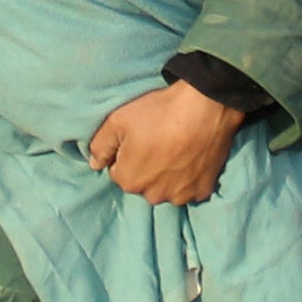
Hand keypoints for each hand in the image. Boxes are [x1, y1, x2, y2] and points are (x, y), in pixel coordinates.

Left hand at [88, 83, 242, 207]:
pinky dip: (189, 178)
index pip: (118, 173)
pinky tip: (192, 157)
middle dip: (146, 168)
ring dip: (167, 176)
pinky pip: (190, 189)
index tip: (138, 138)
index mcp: (129, 181)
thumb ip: (100, 146)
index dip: (126, 154)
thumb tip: (94, 164)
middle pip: (143, 184)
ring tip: (176, 149)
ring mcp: (180, 195)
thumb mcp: (117, 120)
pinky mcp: (203, 190)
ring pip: (166, 188)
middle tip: (158, 142)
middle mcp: (153, 196)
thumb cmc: (159, 112)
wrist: (206, 106)